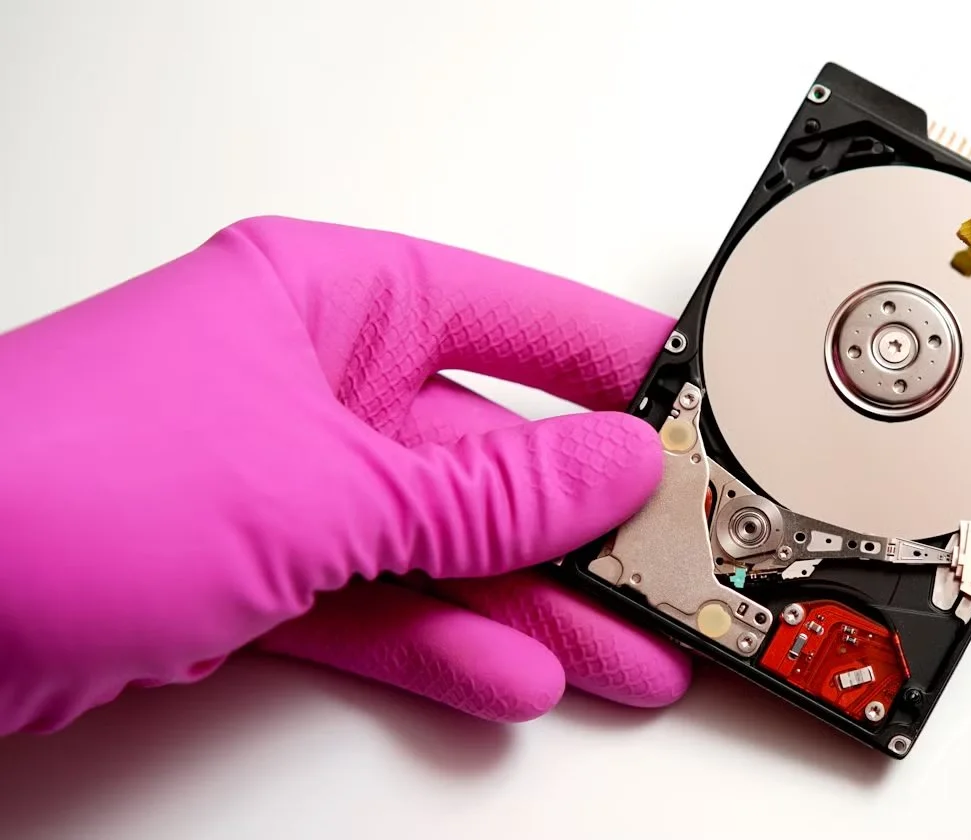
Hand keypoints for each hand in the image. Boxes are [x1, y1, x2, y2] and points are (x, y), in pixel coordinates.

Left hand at [0, 217, 690, 734]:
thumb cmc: (53, 484)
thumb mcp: (319, 485)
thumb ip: (482, 491)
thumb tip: (612, 468)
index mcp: (325, 301)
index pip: (509, 318)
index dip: (614, 364)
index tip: (701, 405)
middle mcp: (307, 382)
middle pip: (487, 451)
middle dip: (585, 523)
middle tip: (678, 566)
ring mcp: (277, 485)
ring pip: (445, 546)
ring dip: (533, 606)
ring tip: (630, 653)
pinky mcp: (246, 578)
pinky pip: (381, 609)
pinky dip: (444, 646)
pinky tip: (513, 677)